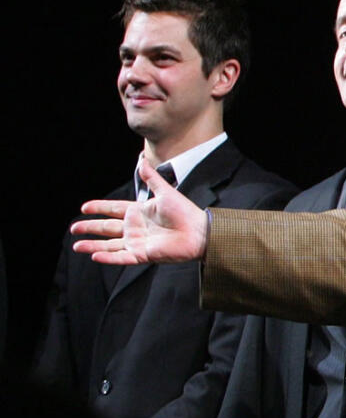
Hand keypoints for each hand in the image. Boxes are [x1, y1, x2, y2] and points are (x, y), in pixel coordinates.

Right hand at [71, 161, 208, 264]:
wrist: (199, 231)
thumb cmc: (185, 212)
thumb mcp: (165, 192)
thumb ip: (151, 178)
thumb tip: (141, 160)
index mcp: (139, 212)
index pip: (113, 210)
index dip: (99, 208)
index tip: (84, 208)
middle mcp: (135, 228)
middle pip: (107, 228)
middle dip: (90, 228)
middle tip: (74, 227)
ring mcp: (138, 242)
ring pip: (110, 245)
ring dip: (93, 245)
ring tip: (77, 245)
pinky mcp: (143, 255)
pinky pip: (122, 257)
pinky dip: (108, 257)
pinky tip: (94, 255)